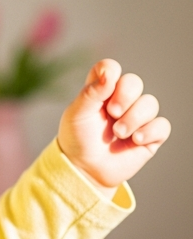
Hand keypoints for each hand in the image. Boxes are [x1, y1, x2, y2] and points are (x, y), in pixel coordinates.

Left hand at [58, 59, 170, 194]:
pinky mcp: (149, 136)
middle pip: (134, 82)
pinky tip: (135, 140)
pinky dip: (149, 131)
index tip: (105, 86)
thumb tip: (109, 73)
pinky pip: (162, 125)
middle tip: (112, 113)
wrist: (84, 169)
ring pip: (150, 104)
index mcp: (100, 91)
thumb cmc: (77, 140)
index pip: (110, 68)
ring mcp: (136, 118)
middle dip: (125, 96)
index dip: (110, 71)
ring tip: (118, 133)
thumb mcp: (77, 114)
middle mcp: (120, 101)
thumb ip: (91, 92)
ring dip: (134, 118)